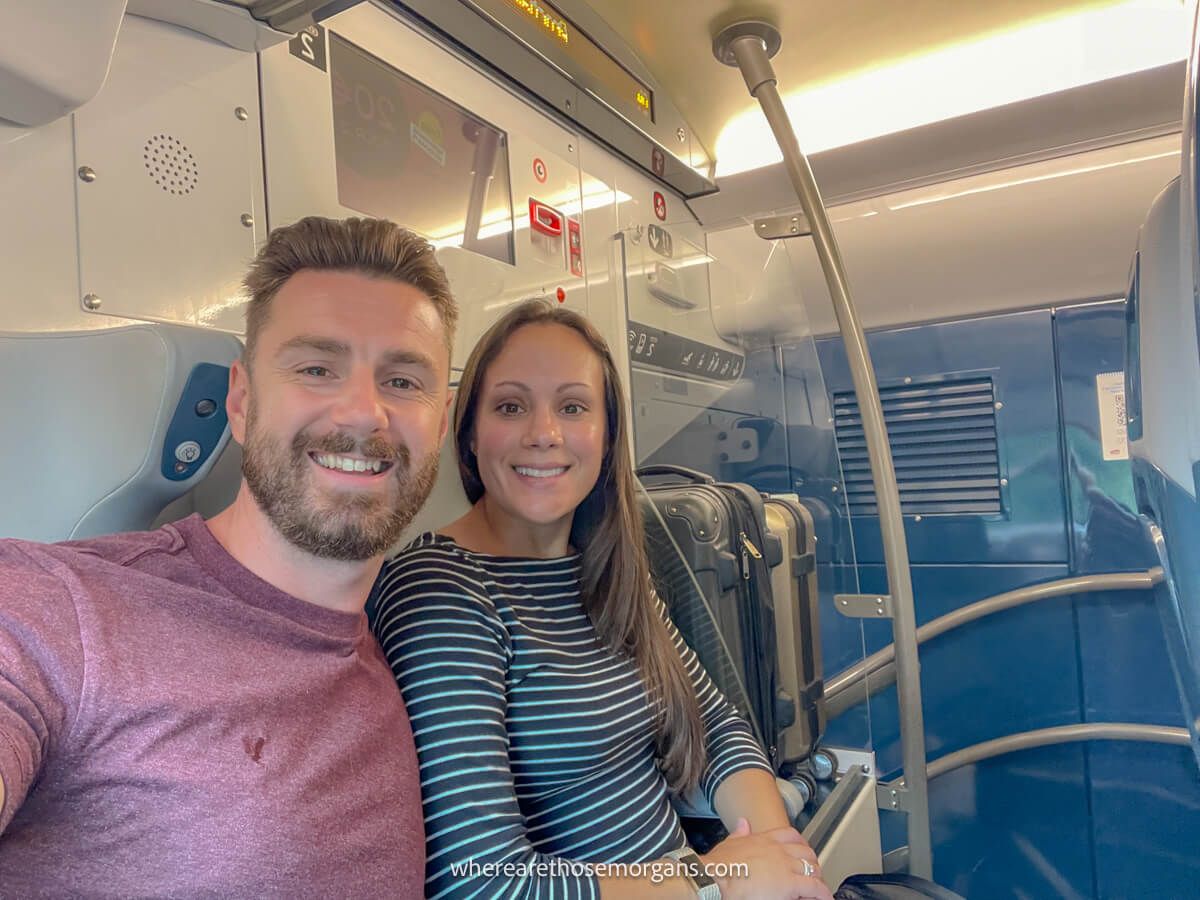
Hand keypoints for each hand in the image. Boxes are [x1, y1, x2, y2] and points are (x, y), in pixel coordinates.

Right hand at [700, 818, 833, 899]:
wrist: (717, 877)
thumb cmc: (719, 865)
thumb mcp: (729, 843)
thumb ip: (739, 833)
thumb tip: (743, 823)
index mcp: (764, 839)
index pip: (790, 835)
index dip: (800, 843)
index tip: (803, 851)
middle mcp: (778, 850)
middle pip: (805, 851)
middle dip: (812, 861)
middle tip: (813, 871)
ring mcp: (786, 866)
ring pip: (812, 868)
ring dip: (817, 877)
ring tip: (819, 886)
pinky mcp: (790, 884)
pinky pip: (815, 888)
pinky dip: (823, 893)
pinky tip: (825, 898)